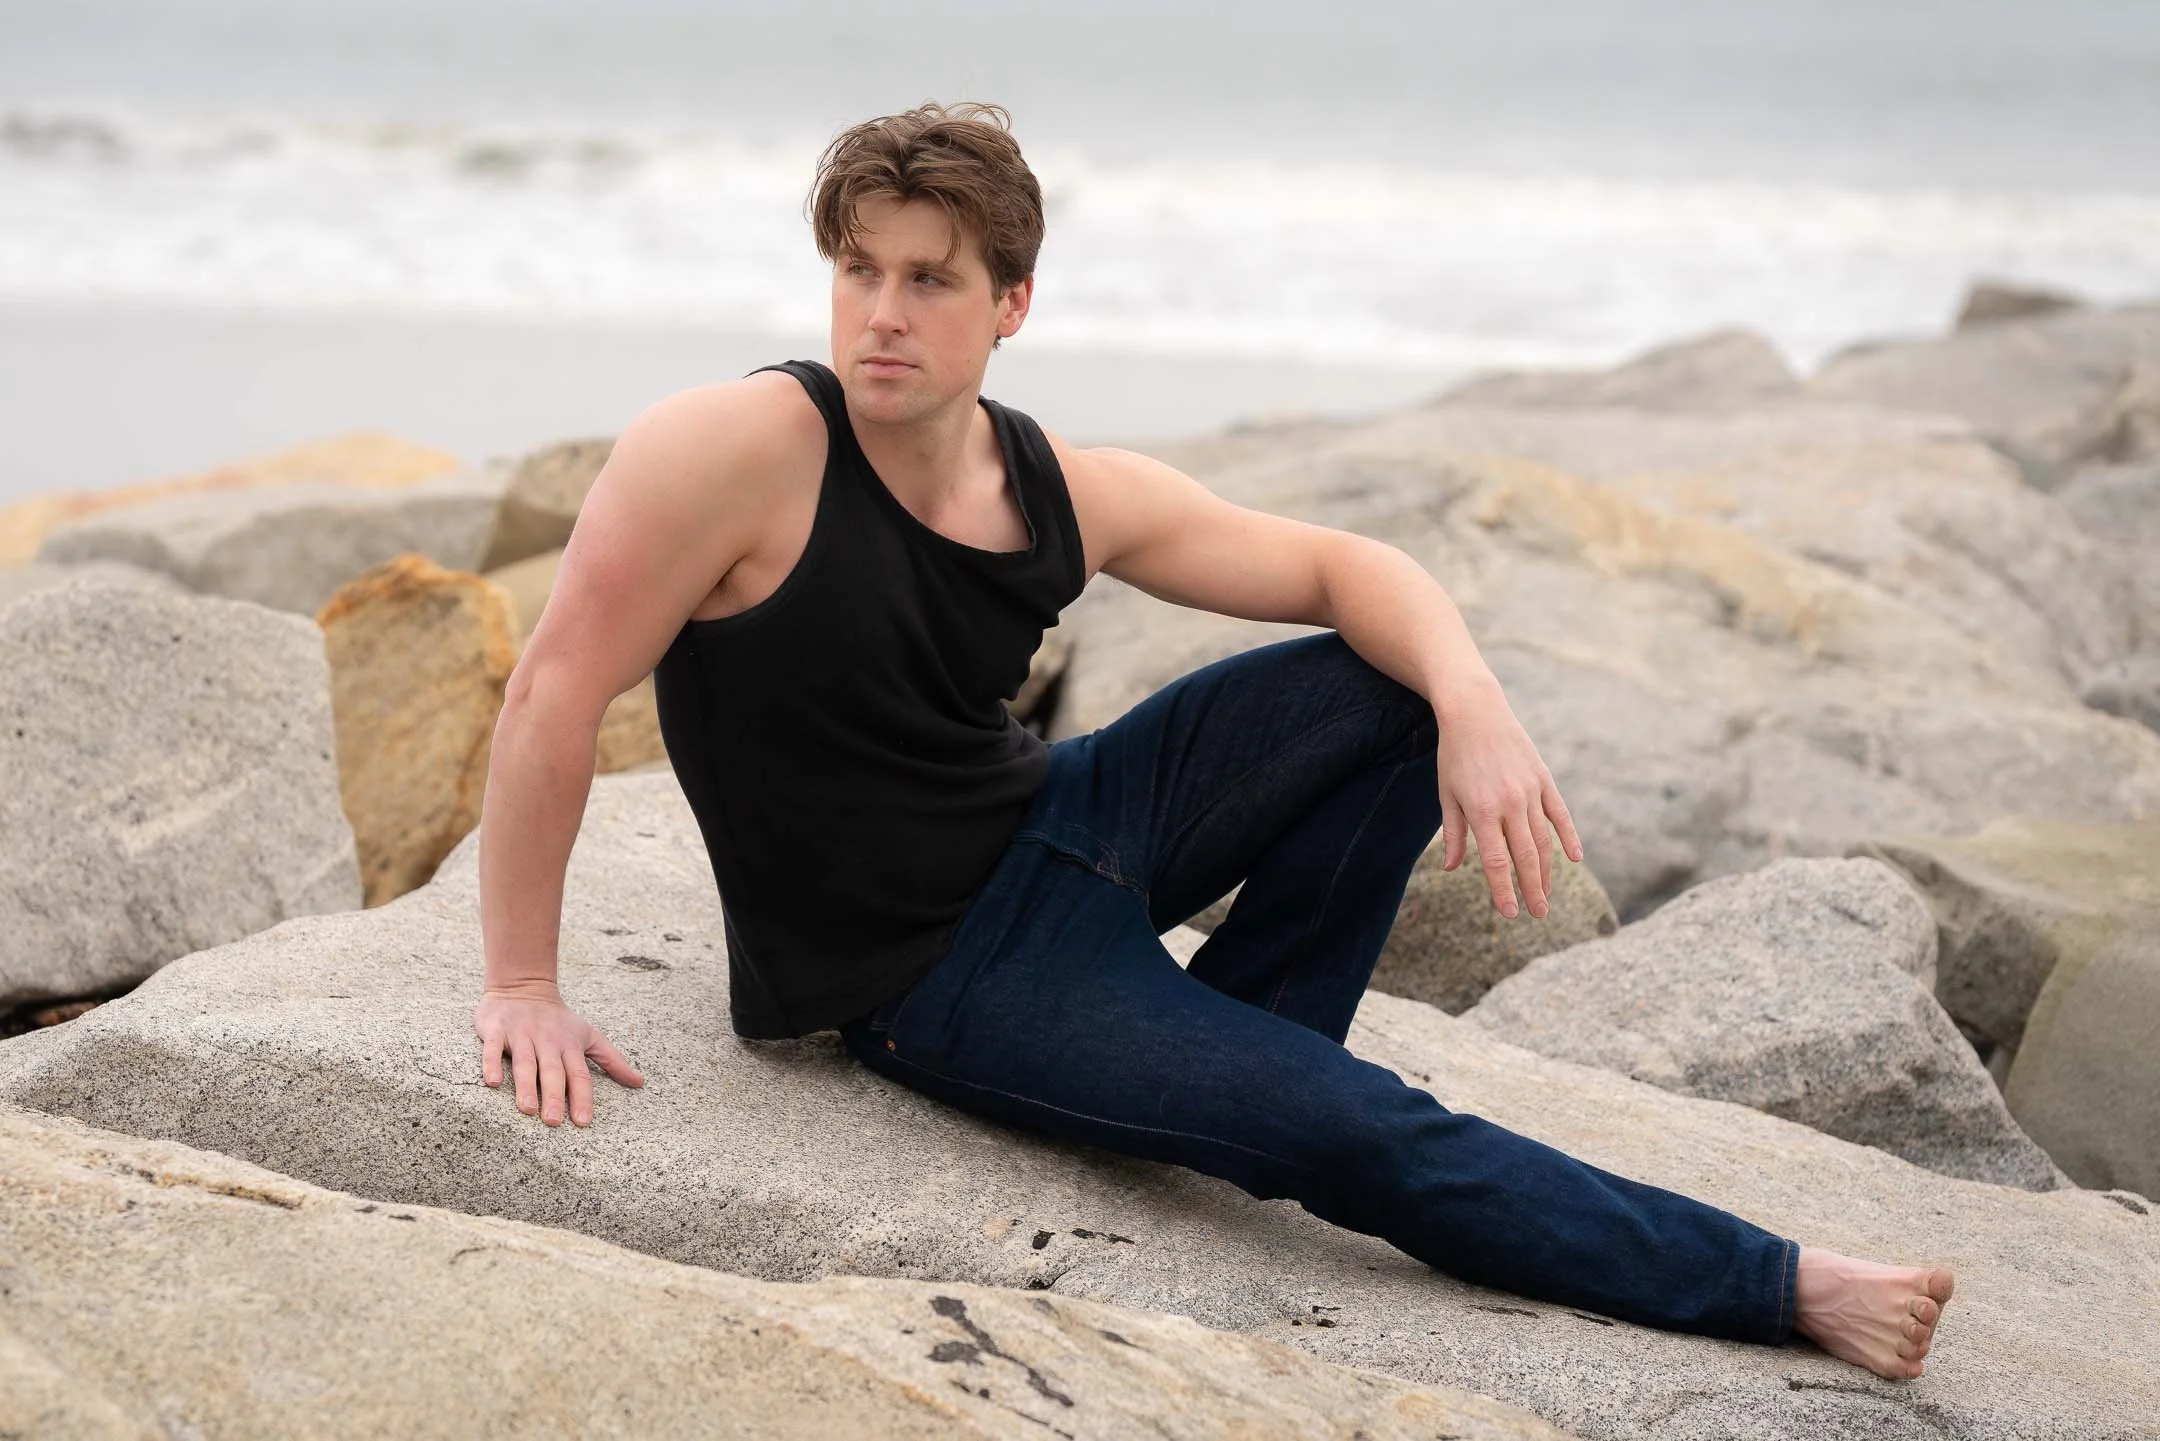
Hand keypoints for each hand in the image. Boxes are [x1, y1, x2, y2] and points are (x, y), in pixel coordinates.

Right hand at [474, 989, 644, 1126]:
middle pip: (552, 1071)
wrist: (523, 986)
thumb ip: (612, 1061)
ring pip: (525, 1062)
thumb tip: (639, 1083)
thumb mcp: (589, 1036)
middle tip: (554, 1121)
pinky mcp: (497, 1030)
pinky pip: (492, 1048)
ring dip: (526, 1085)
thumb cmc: (559, 1020)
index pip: (579, 1074)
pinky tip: (493, 1083)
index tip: (583, 1122)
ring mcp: (521, 1035)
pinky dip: (491, 1064)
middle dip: (554, 1096)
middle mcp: (547, 1041)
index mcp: (569, 1045)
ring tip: (527, 1109)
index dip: (582, 1098)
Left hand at [1434, 677, 1582, 917]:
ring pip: (1543, 840)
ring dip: (1546, 870)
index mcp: (1482, 810)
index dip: (1503, 889)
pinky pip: (1560, 814)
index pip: (1496, 861)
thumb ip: (1454, 833)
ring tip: (1546, 894)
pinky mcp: (1543, 779)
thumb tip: (1453, 868)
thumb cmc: (1455, 754)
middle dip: (1532, 888)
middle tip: (1538, 914)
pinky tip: (1575, 858)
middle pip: (1525, 856)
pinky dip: (1569, 837)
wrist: (1475, 710)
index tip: (1510, 913)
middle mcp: (1510, 803)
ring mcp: (1530, 790)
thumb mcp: (1447, 794)